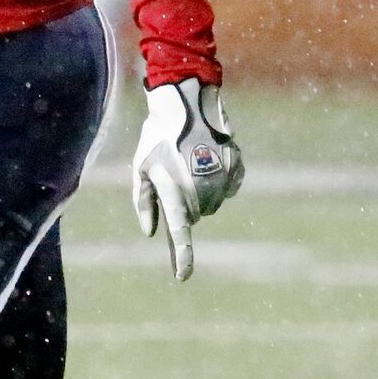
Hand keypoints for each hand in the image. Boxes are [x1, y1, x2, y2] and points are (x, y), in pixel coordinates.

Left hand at [132, 78, 244, 281]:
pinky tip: (207, 159)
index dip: (182, 256)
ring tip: (189, 163)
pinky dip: (219, 181)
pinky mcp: (236, 168)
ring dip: (201, 193)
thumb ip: (144, 201)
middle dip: (185, 205)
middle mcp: (202, 188)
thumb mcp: (141, 167)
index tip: (183, 277)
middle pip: (195, 216)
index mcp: (176, 189)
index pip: (180, 230)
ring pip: (212, 204)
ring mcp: (222, 179)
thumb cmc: (157, 136)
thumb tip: (150, 231)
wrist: (188, 100)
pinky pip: (228, 188)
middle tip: (174, 176)